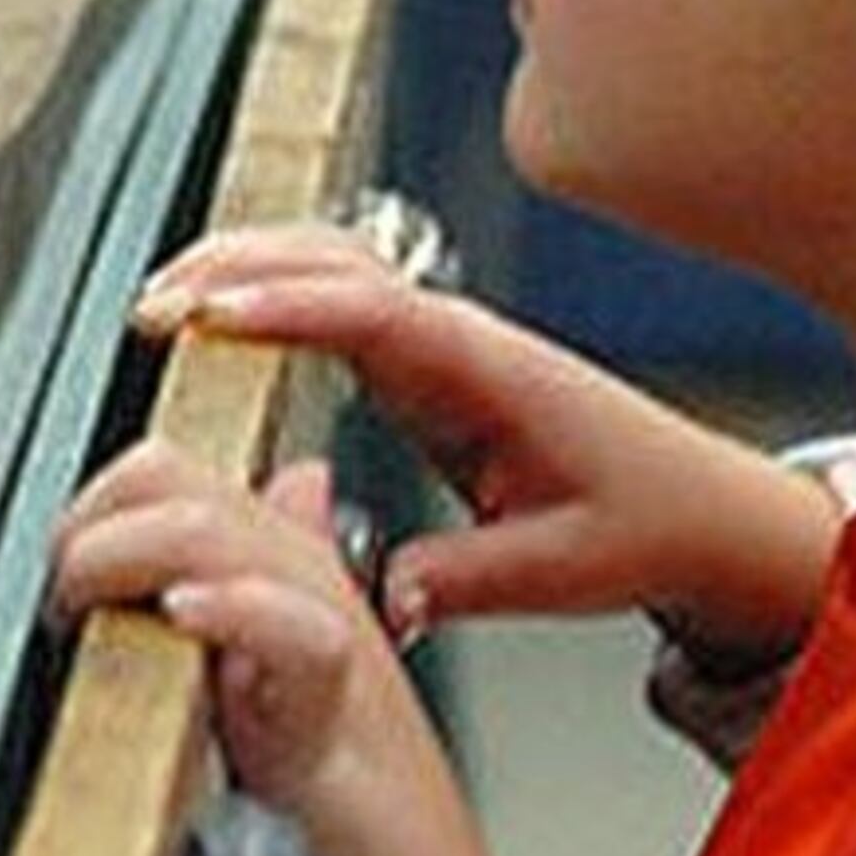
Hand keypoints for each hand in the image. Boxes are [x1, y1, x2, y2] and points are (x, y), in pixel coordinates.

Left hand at [52, 434, 600, 855]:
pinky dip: (236, 610)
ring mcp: (322, 627)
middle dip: (91, 523)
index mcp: (272, 559)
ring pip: (217, 533)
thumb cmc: (330, 797)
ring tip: (84, 603)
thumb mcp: (253, 673)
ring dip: (124, 554)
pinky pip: (297, 629)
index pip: (162, 471)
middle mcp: (298, 574)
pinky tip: (187, 613)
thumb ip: (230, 592)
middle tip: (59, 598)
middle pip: (175, 481)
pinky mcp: (340, 702)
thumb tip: (230, 523)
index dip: (89, 505)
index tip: (51, 576)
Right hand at [132, 224, 835, 660]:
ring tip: (162, 297)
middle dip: (237, 267)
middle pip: (331, 259)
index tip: (205, 316)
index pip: (368, 312)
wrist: (703, 507)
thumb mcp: (561, 570)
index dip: (280, 306)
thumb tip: (386, 596)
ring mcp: (440, 336)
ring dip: (245, 265)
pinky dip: (273, 287)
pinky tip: (218, 312)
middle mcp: (458, 333)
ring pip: (329, 262)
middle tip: (152, 304)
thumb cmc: (643, 524)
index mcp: (485, 369)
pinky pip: (338, 295)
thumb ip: (466, 577)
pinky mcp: (426, 356)